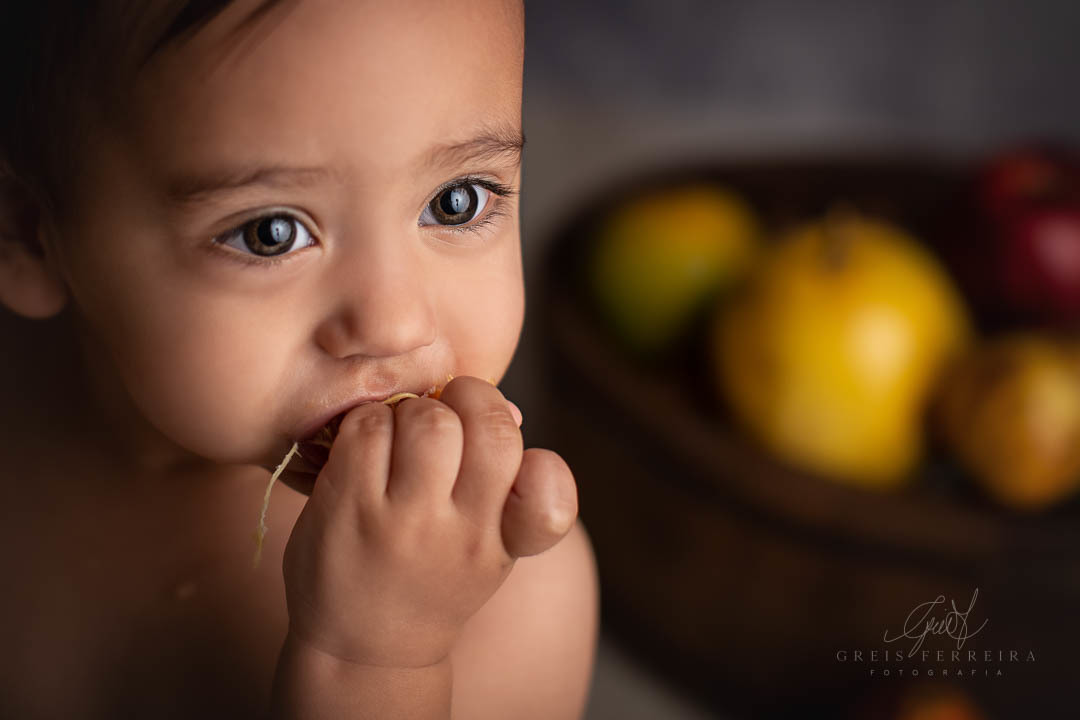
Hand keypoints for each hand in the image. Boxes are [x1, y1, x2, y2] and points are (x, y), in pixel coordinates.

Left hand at [280, 375, 577, 669]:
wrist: (361, 648)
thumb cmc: (430, 578)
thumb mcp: (487, 548)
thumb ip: (505, 485)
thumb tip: (511, 408)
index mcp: (503, 541)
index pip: (550, 499)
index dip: (544, 464)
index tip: (515, 461)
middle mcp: (461, 534)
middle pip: (490, 427)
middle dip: (470, 399)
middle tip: (449, 414)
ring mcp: (404, 522)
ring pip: (427, 419)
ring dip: (412, 410)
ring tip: (401, 434)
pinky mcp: (349, 507)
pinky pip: (368, 427)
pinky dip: (367, 420)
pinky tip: (365, 446)